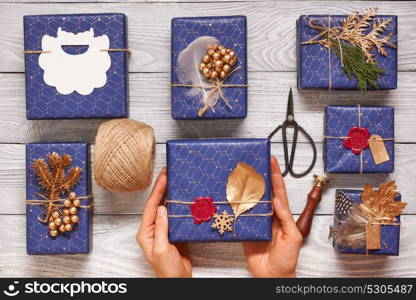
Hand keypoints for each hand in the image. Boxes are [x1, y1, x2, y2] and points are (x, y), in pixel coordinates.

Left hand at [136, 168, 191, 277]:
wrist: (177, 280)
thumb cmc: (166, 269)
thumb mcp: (161, 248)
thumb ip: (161, 228)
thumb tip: (161, 208)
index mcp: (145, 232)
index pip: (150, 206)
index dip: (157, 190)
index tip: (163, 177)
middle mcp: (152, 229)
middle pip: (156, 204)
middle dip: (162, 188)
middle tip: (168, 173)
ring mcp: (163, 230)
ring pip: (166, 208)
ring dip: (170, 195)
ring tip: (174, 181)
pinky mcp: (173, 233)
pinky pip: (175, 215)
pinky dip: (178, 206)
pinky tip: (183, 199)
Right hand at [243, 156, 302, 277]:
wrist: (272, 275)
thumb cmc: (286, 260)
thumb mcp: (292, 237)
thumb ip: (286, 219)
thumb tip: (278, 202)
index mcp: (282, 216)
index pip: (279, 191)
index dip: (276, 176)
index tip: (272, 162)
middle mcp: (269, 216)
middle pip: (263, 192)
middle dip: (260, 177)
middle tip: (254, 163)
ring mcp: (257, 222)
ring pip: (251, 201)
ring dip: (247, 189)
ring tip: (242, 176)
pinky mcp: (247, 230)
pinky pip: (241, 216)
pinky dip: (236, 206)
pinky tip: (233, 197)